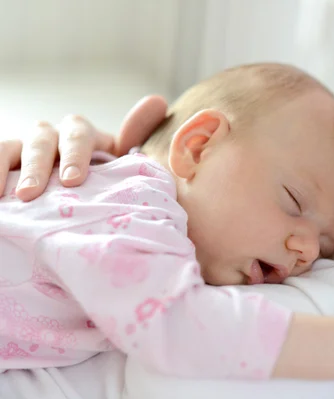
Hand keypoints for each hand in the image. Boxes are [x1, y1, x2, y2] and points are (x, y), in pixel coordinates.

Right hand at [0, 95, 167, 200]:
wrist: (80, 202)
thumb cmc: (104, 183)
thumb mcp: (121, 164)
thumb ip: (135, 138)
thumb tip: (157, 100)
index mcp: (82, 136)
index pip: (79, 134)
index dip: (76, 154)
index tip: (74, 181)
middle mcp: (51, 137)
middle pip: (43, 141)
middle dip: (39, 166)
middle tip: (35, 194)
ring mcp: (23, 148)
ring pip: (12, 148)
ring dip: (10, 168)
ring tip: (14, 197)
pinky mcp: (4, 161)